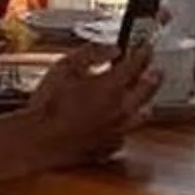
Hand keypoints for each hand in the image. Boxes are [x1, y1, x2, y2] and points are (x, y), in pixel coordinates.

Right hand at [18, 42, 155, 164]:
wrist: (39, 139)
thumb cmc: (48, 105)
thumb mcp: (65, 66)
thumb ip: (92, 53)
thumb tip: (112, 49)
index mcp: (111, 86)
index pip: (136, 65)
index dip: (143, 53)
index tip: (145, 47)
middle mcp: (120, 109)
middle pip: (148, 89)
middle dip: (154, 76)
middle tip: (155, 69)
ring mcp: (117, 130)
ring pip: (143, 115)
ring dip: (146, 103)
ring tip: (146, 98)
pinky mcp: (109, 146)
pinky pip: (126, 134)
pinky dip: (126, 126)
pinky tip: (121, 123)